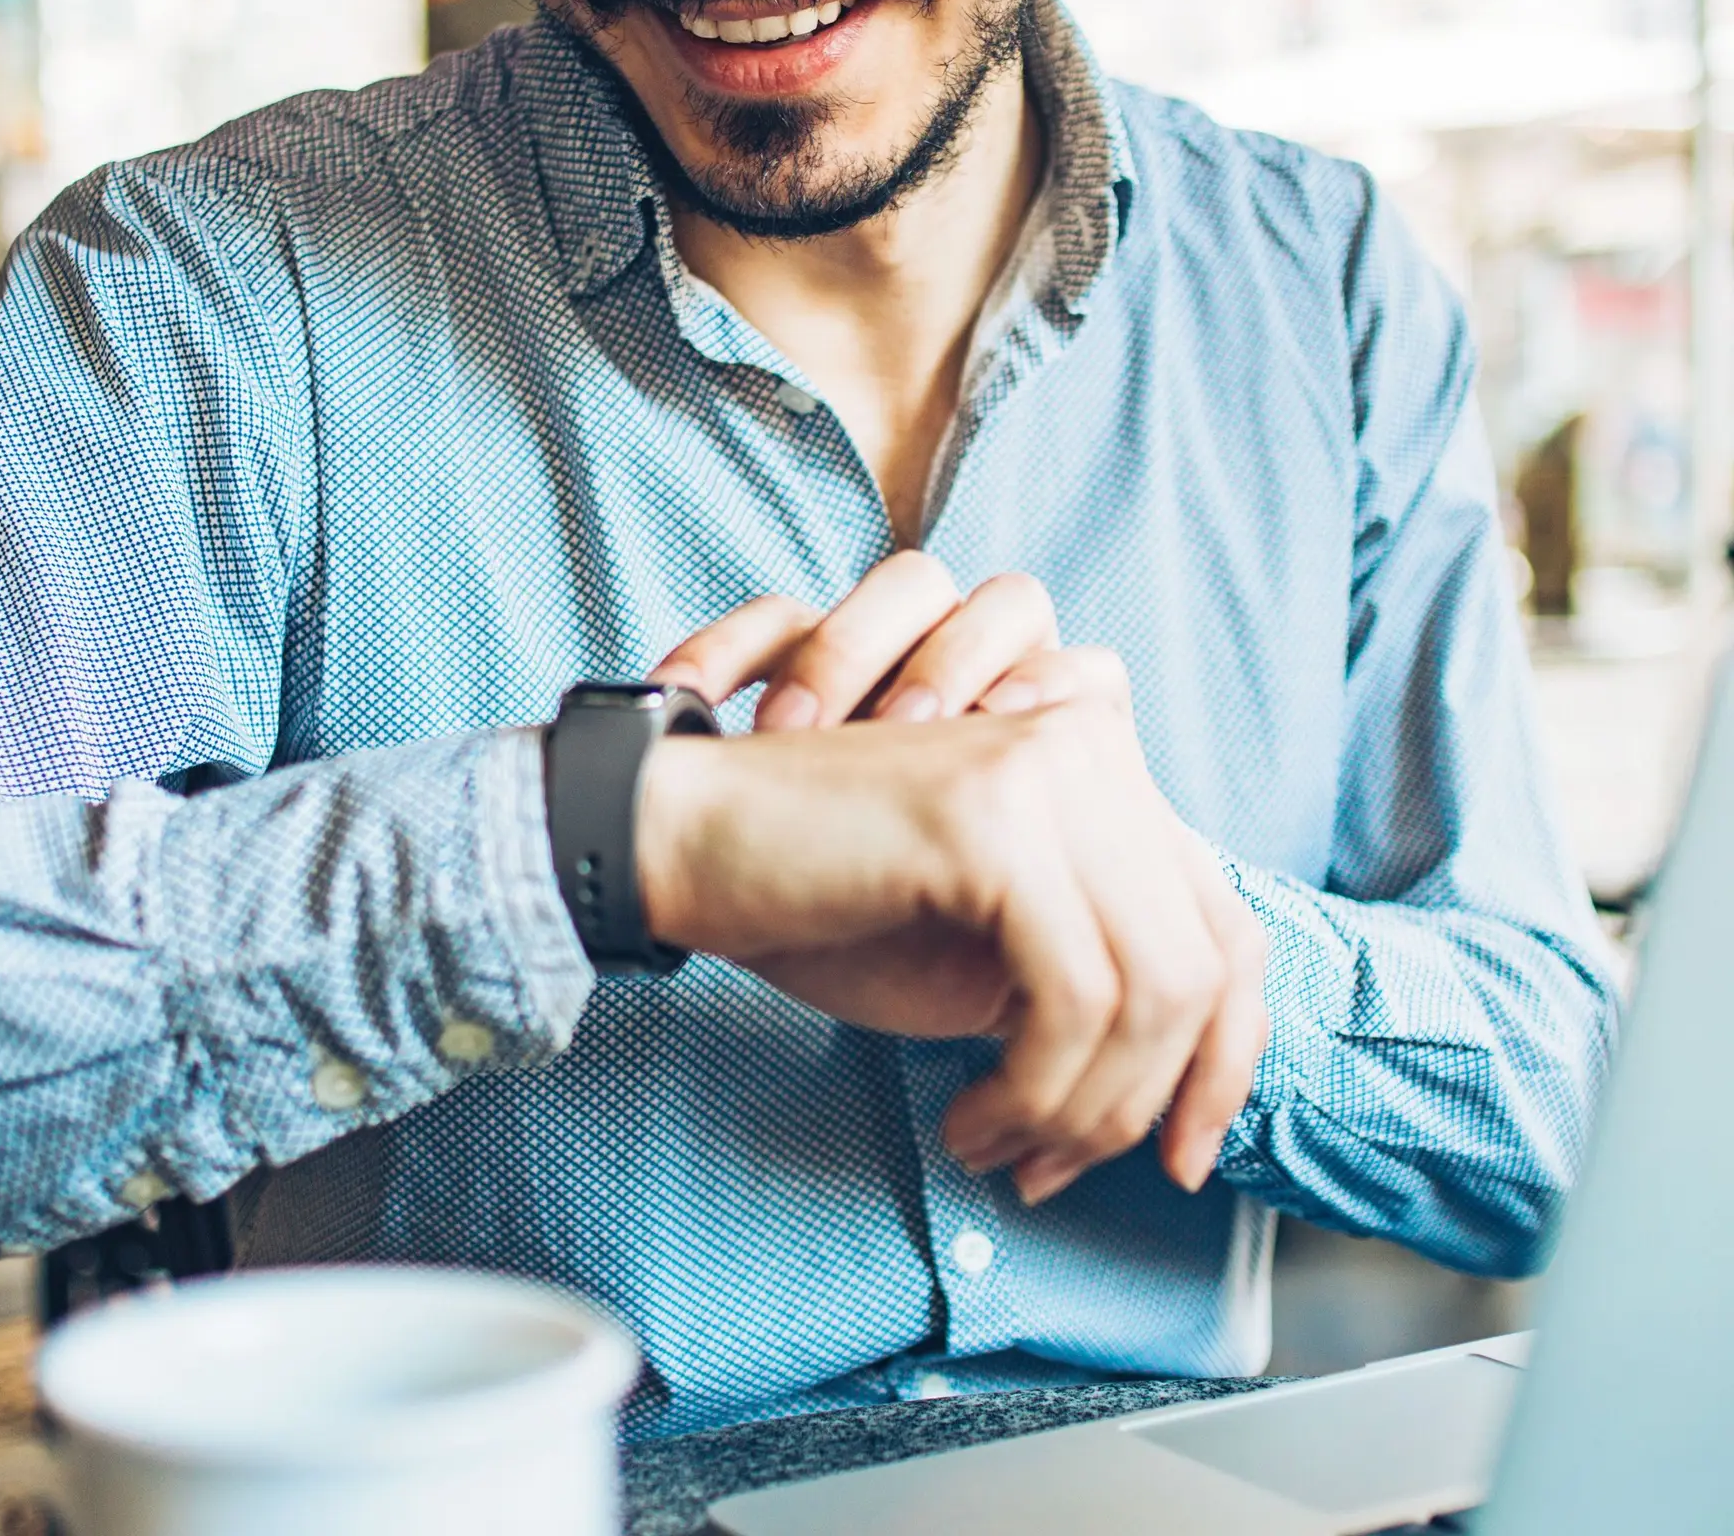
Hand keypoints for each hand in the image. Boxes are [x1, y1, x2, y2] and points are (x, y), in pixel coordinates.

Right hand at [641, 556, 1268, 1199]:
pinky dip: (1034, 1089)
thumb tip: (1180, 1088)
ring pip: (1152, 991)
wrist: (686, 841)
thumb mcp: (987, 951)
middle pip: (1204, 967)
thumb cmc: (823, 901)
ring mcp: (1049, 767)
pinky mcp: (994, 814)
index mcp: (1104, 773)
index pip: (1230, 926)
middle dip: (1137, 1105)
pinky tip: (966, 1114)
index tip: (1182, 1157)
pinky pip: (1074, 995)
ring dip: (1078, 1111)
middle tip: (1045, 1169)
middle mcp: (1095, 746)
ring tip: (993, 1146)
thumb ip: (1090, 980)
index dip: (1227, 1059)